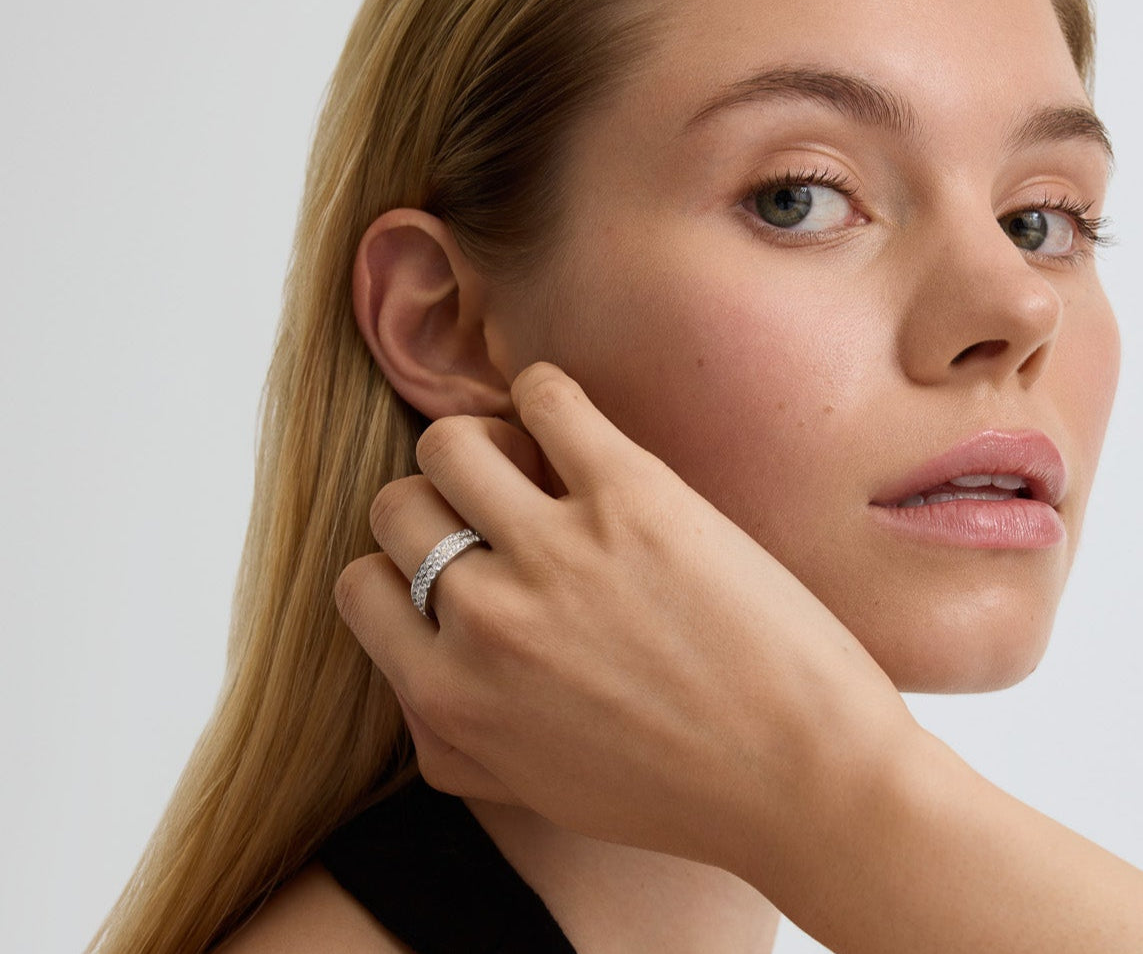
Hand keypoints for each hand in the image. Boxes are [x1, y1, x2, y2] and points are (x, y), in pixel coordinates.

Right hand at [335, 362, 911, 873]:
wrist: (809, 783)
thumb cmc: (679, 794)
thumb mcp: (533, 789)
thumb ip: (451, 740)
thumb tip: (413, 680)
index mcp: (451, 696)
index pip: (358, 585)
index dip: (402, 567)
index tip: (455, 561)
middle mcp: (486, 619)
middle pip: (399, 504)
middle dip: (440, 502)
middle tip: (500, 510)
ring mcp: (556, 550)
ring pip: (451, 442)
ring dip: (482, 441)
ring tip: (532, 461)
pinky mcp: (630, 494)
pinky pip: (546, 396)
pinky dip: (545, 393)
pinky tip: (570, 423)